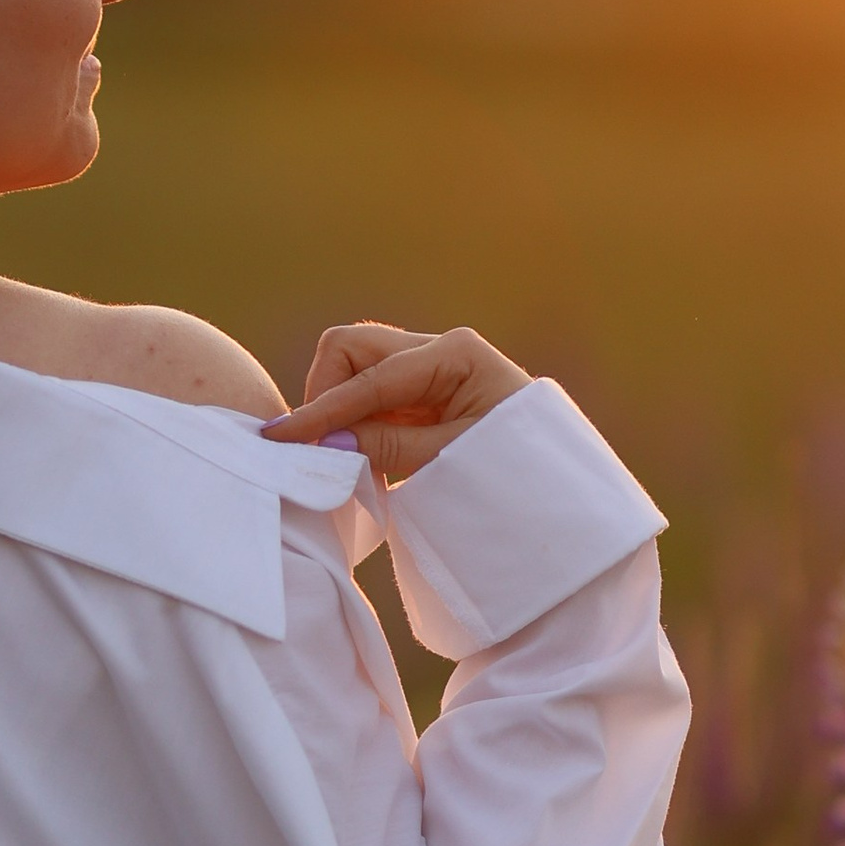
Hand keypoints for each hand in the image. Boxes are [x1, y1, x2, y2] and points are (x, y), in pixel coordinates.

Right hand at [259, 321, 531, 482]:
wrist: (563, 496)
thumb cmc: (520, 477)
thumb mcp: (452, 465)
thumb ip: (385, 447)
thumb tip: (322, 438)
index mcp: (455, 354)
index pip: (368, 377)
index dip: (320, 409)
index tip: (281, 439)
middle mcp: (438, 349)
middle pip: (351, 350)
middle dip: (326, 393)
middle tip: (324, 449)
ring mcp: (429, 369)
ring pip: (354, 370)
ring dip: (339, 408)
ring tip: (347, 458)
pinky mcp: (422, 394)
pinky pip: (370, 396)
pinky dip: (355, 420)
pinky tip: (361, 455)